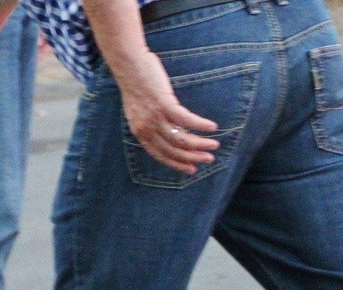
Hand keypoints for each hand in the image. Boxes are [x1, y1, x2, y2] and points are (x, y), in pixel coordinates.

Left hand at [116, 51, 219, 174]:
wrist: (129, 66)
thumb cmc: (138, 85)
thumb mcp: (141, 111)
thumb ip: (153, 123)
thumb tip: (174, 132)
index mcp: (139, 132)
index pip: (159, 155)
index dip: (177, 164)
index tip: (191, 170)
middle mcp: (146, 128)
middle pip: (172, 150)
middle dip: (192, 158)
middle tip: (208, 160)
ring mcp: (154, 117)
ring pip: (181, 138)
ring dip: (200, 144)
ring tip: (214, 145)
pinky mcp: (164, 104)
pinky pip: (186, 120)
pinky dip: (200, 125)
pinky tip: (212, 127)